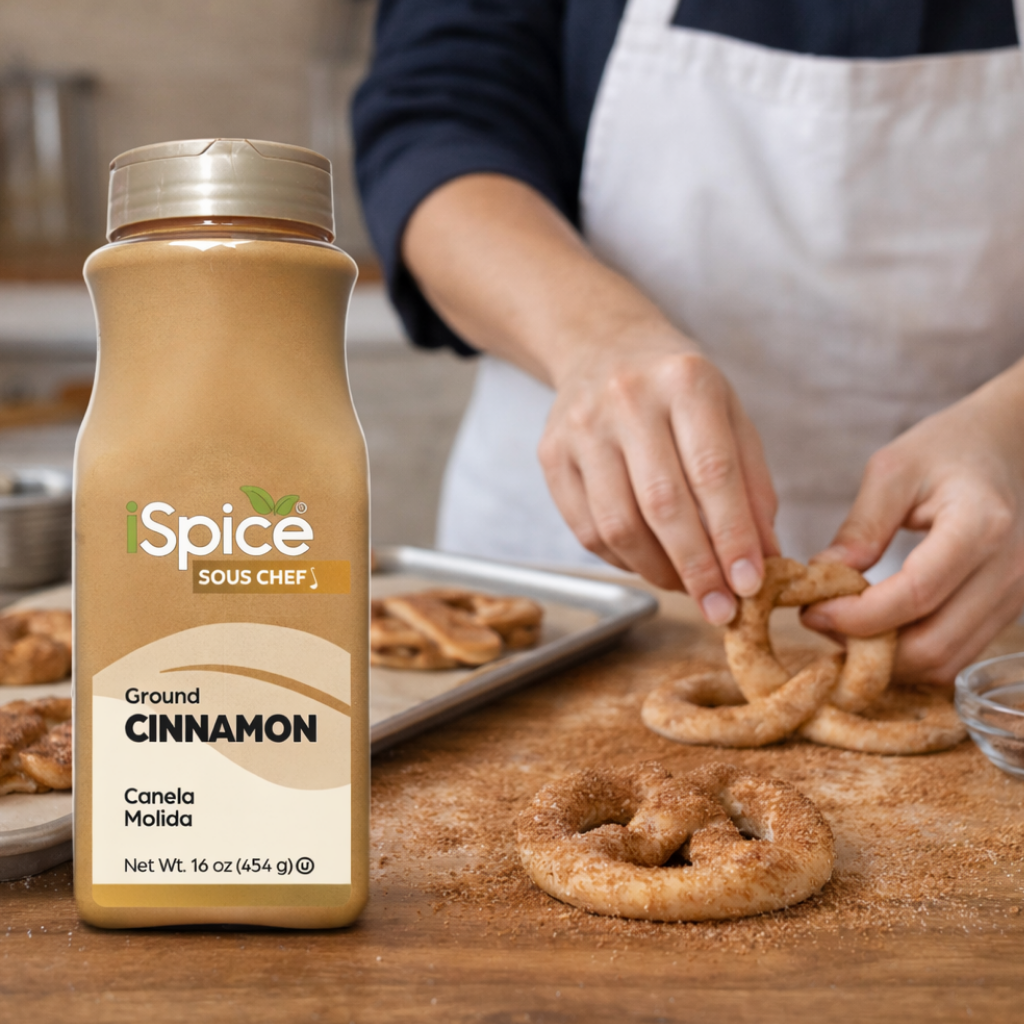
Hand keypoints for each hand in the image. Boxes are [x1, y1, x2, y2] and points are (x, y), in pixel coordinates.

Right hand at [538, 323, 778, 621]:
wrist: (602, 346)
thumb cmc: (678, 389)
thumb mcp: (730, 415)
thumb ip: (751, 484)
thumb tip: (764, 559)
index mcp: (685, 381)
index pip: (712, 473)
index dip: (732, 536)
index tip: (751, 584)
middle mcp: (627, 399)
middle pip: (662, 504)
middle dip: (697, 568)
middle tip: (721, 610)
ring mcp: (580, 427)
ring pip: (618, 525)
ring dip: (658, 571)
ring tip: (688, 589)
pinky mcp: (550, 454)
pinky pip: (586, 528)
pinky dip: (623, 560)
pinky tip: (650, 565)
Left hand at [801, 364, 1023, 683]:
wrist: (1013, 444)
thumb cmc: (948, 447)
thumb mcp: (893, 471)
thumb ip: (860, 528)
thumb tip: (821, 579)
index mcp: (980, 525)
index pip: (915, 594)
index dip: (856, 615)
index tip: (809, 611)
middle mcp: (1010, 569)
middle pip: (932, 645)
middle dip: (866, 648)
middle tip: (820, 622)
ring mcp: (1017, 595)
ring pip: (945, 662)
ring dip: (887, 660)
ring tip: (844, 626)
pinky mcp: (1010, 608)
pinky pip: (957, 654)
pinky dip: (911, 654)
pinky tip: (878, 628)